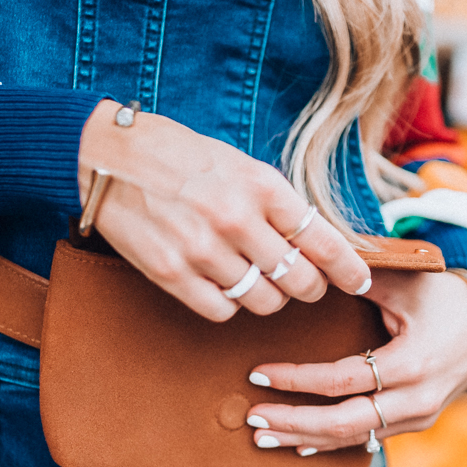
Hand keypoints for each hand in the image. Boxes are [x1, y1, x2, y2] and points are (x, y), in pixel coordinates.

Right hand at [78, 101, 370, 321]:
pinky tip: (221, 285)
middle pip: (299, 281)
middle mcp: (236, 219)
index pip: (323, 240)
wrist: (107, 155)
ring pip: (263, 301)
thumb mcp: (238, 164)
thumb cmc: (178, 156)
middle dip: (309, 289)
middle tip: (304, 286)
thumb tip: (317, 241)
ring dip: (268, 297)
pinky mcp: (171, 273)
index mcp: (260, 185)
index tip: (360, 282)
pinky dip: (229, 305)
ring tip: (256, 280)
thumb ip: (276, 202)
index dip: (349, 269)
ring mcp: (203, 249)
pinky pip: (222, 311)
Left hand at [245, 269, 466, 452]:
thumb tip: (306, 266)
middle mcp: (417, 399)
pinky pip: (370, 438)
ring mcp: (419, 416)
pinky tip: (299, 442)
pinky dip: (332, 441)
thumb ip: (359, 279)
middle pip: (344, 423)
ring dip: (306, 438)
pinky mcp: (417, 423)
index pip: (342, 380)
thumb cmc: (444, 296)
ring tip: (264, 436)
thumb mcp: (406, 281)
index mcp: (412, 363)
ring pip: (355, 438)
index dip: (296, 380)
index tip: (259, 374)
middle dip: (294, 422)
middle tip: (252, 418)